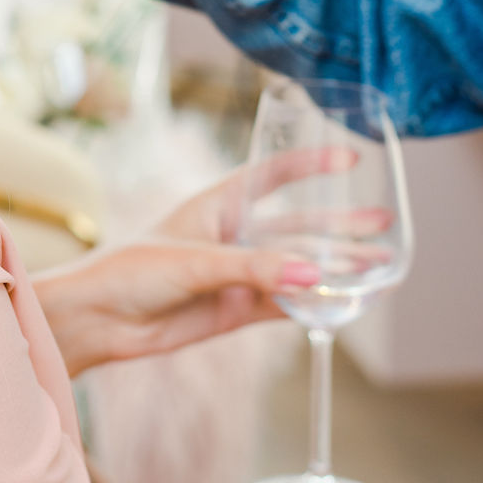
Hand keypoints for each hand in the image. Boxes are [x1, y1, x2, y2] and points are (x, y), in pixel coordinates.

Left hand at [33, 147, 357, 378]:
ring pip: (298, 270)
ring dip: (337, 269)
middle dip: (340, 228)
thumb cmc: (131, 270)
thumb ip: (255, 269)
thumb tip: (315, 276)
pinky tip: (348, 304)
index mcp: (216, 204)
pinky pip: (285, 307)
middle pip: (297, 228)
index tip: (350, 162)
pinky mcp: (234, 312)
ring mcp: (235, 275)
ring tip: (381, 269)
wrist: (98, 320)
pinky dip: (316, 306)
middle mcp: (231, 236)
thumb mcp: (195, 262)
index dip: (310, 166)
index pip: (271, 175)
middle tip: (384, 225)